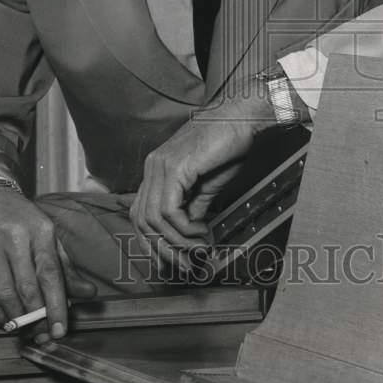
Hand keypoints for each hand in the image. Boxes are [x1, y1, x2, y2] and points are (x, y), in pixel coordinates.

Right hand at [0, 188, 95, 340]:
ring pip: (5, 294)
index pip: (50, 273)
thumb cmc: (22, 221)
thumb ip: (67, 267)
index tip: (60, 329)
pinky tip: (3, 321)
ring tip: (25, 330)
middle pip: (27, 288)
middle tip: (42, 335)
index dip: (56, 305)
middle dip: (36, 318)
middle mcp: (16, 238)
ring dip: (16, 319)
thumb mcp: (48, 235)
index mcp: (41, 231)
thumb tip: (90, 294)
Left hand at [129, 87, 273, 269]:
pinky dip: (183, 228)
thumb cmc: (228, 145)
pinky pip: (169, 210)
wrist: (242, 118)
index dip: (152, 242)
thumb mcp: (207, 183)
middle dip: (163, 250)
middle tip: (186, 264)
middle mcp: (153, 166)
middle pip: (142, 220)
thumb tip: (189, 231)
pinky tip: (199, 230)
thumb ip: (194, 205)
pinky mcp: (175, 167)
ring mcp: (160, 165)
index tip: (172, 261)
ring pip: (154, 219)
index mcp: (157, 168)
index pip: (140, 213)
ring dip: (177, 241)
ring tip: (198, 248)